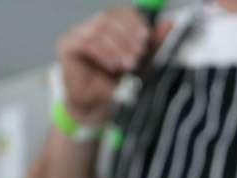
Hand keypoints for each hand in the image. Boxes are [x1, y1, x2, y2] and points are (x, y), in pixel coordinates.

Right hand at [57, 7, 173, 126]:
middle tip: (139, 53)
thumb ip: (154, 45)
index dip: (134, 22)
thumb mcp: (142, 64)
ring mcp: (78, 33)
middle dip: (127, 35)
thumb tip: (170, 25)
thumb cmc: (118, 84)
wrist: (97, 106)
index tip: (146, 38)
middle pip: (109, 18)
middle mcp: (93, 25)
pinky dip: (103, 53)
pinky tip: (113, 66)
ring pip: (99, 29)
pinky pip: (86, 42)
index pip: (121, 12)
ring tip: (128, 63)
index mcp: (110, 26)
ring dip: (117, 46)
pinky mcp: (67, 46)